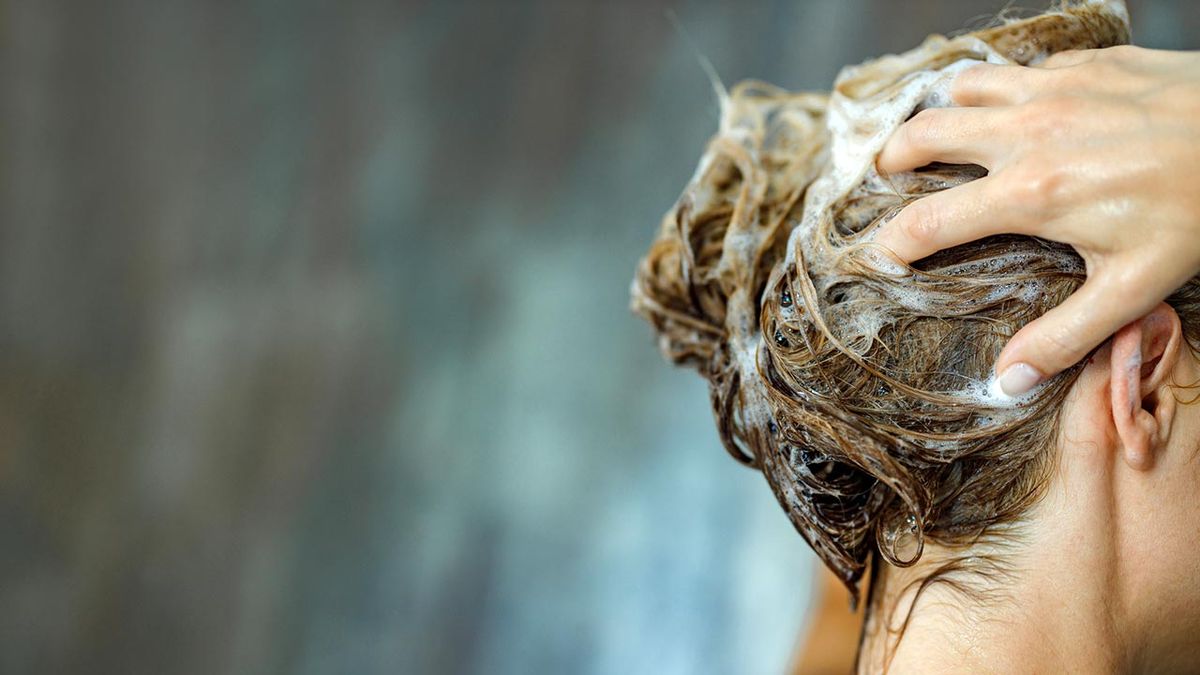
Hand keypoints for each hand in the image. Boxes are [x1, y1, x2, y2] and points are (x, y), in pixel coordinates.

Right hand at [873, 45, 1199, 395]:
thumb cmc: (1197, 209)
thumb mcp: (1135, 287)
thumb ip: (1064, 335)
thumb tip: (1008, 380)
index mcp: (1030, 193)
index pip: (928, 220)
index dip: (892, 242)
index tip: (882, 255)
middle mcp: (1027, 132)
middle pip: (922, 135)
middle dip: (891, 160)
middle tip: (887, 179)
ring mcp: (1053, 88)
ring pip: (959, 88)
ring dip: (939, 114)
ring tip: (938, 138)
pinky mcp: (1083, 63)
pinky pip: (1016, 69)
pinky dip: (997, 90)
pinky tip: (1014, 112)